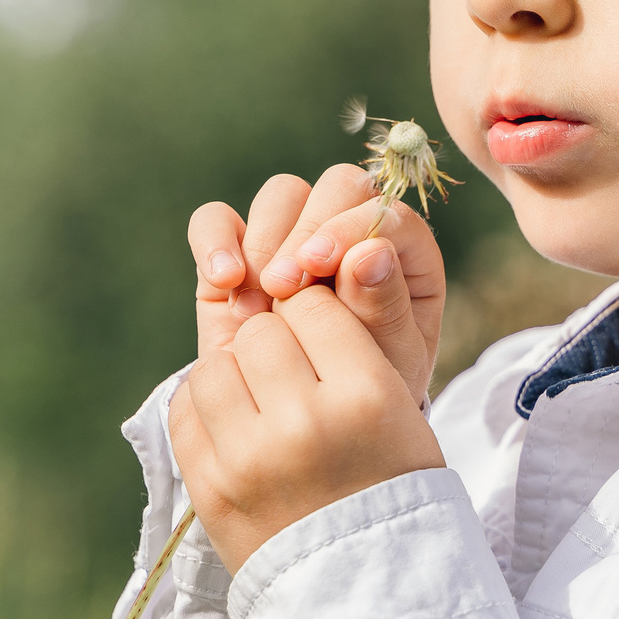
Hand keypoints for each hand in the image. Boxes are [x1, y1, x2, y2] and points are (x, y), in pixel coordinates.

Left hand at [169, 284, 445, 571]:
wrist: (368, 597)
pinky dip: (206, 409)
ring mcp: (248, 460)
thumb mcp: (401, 412)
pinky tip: (235, 426)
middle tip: (292, 376)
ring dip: (235, 374)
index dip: (315, 317)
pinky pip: (186, 410)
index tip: (322, 341)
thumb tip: (297, 283)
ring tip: (261, 402)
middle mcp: (303, 424)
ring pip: (215, 364)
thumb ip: (353, 346)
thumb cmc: (392, 488)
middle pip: (261, 331)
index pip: (312, 306)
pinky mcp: (208, 490)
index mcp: (364, 399)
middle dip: (274, 343)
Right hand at [186, 164, 447, 405]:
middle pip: (336, 187)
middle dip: (306, 231)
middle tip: (284, 287)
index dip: (350, 228)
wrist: (307, 430)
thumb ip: (383, 308)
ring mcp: (294, 238)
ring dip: (265, 242)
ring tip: (257, 309)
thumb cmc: (363, 395)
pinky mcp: (240, 252)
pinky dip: (214, 240)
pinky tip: (224, 282)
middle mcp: (352, 232)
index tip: (319, 266)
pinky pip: (218, 219)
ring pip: (282, 195)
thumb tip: (370, 254)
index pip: (386, 211)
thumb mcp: (386, 363)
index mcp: (404, 253)